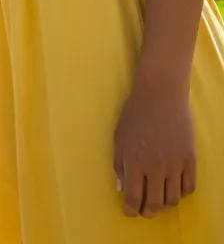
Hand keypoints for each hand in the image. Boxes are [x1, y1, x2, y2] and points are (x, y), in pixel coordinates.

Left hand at [113, 85, 196, 217]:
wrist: (161, 97)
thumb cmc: (135, 114)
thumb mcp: (119, 137)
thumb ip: (119, 164)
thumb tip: (122, 188)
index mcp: (134, 162)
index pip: (133, 197)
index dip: (130, 210)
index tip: (129, 212)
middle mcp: (156, 167)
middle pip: (155, 204)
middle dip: (147, 212)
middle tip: (144, 211)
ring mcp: (175, 165)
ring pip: (173, 200)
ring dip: (164, 205)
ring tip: (158, 201)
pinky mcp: (190, 160)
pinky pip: (189, 188)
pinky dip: (181, 193)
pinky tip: (173, 189)